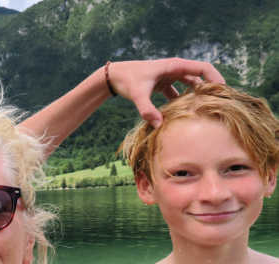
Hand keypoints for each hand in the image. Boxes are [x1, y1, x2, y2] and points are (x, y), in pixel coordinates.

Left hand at [108, 58, 224, 127]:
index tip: (224, 93)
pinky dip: (182, 102)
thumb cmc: (126, 80)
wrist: (112, 77)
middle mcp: (175, 69)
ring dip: (196, 97)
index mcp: (174, 66)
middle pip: (200, 77)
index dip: (216, 78)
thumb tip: (158, 125)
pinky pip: (178, 93)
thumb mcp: (137, 94)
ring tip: (204, 112)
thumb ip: (147, 109)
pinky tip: (184, 115)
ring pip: (190, 86)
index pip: (203, 68)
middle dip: (209, 90)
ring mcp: (169, 76)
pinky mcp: (162, 84)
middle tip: (218, 106)